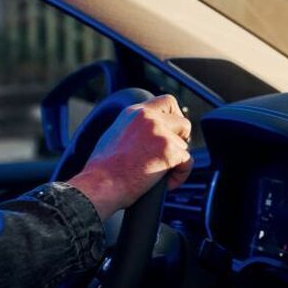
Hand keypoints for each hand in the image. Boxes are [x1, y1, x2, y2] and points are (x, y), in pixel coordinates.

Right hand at [66, 95, 193, 219]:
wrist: (100, 185)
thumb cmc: (103, 169)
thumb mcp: (115, 135)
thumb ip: (136, 128)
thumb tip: (150, 135)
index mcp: (135, 113)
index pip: (168, 102)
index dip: (175, 116)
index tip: (173, 130)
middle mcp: (149, 119)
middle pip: (183, 122)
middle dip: (181, 139)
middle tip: (171, 153)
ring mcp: (161, 134)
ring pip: (184, 146)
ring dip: (176, 161)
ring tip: (158, 173)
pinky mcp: (169, 151)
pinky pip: (188, 163)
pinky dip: (179, 175)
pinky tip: (164, 182)